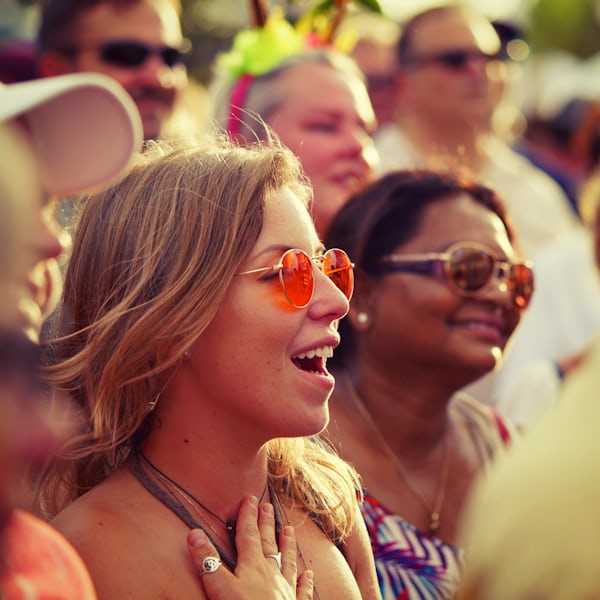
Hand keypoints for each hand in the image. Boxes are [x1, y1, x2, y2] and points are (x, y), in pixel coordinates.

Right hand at [187, 495, 312, 598]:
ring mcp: (285, 590)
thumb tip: (194, 533)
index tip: (250, 499)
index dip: (248, 517)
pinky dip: (305, 582)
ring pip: (287, 561)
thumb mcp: (220, 589)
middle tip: (267, 506)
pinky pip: (301, 591)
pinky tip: (309, 574)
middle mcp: (271, 573)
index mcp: (252, 566)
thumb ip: (208, 562)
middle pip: (268, 543)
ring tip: (289, 529)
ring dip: (287, 545)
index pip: (248, 536)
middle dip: (266, 524)